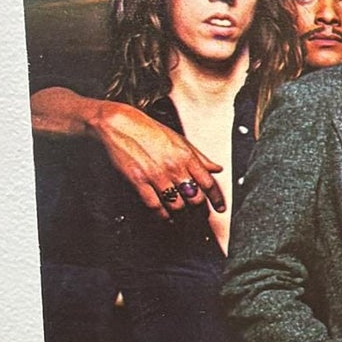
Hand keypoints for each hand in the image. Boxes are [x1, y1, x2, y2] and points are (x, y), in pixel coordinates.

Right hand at [90, 99, 223, 216]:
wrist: (120, 125)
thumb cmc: (149, 130)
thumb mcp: (179, 139)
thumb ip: (199, 157)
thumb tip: (216, 168)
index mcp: (186, 156)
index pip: (208, 182)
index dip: (216, 198)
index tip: (220, 207)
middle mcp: (173, 167)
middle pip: (195, 198)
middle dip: (199, 209)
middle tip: (199, 214)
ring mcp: (156, 176)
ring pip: (176, 205)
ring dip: (181, 214)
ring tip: (183, 216)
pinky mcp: (139, 182)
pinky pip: (155, 206)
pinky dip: (162, 215)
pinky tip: (166, 217)